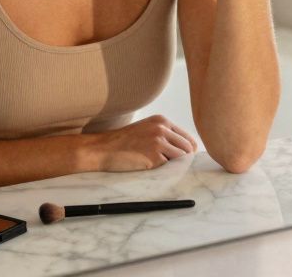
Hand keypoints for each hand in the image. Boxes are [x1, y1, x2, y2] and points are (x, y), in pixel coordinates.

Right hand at [84, 115, 198, 171]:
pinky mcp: (154, 156)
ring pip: (181, 158)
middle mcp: (162, 129)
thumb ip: (164, 135)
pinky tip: (150, 168)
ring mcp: (159, 142)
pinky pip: (168, 167)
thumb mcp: (146, 129)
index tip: (183, 160)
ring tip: (160, 167)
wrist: (103, 148)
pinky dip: (163, 170)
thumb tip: (185, 150)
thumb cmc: (123, 142)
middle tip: (174, 167)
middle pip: (188, 148)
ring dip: (174, 165)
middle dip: (184, 160)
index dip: (188, 151)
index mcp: (162, 121)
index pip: (187, 138)